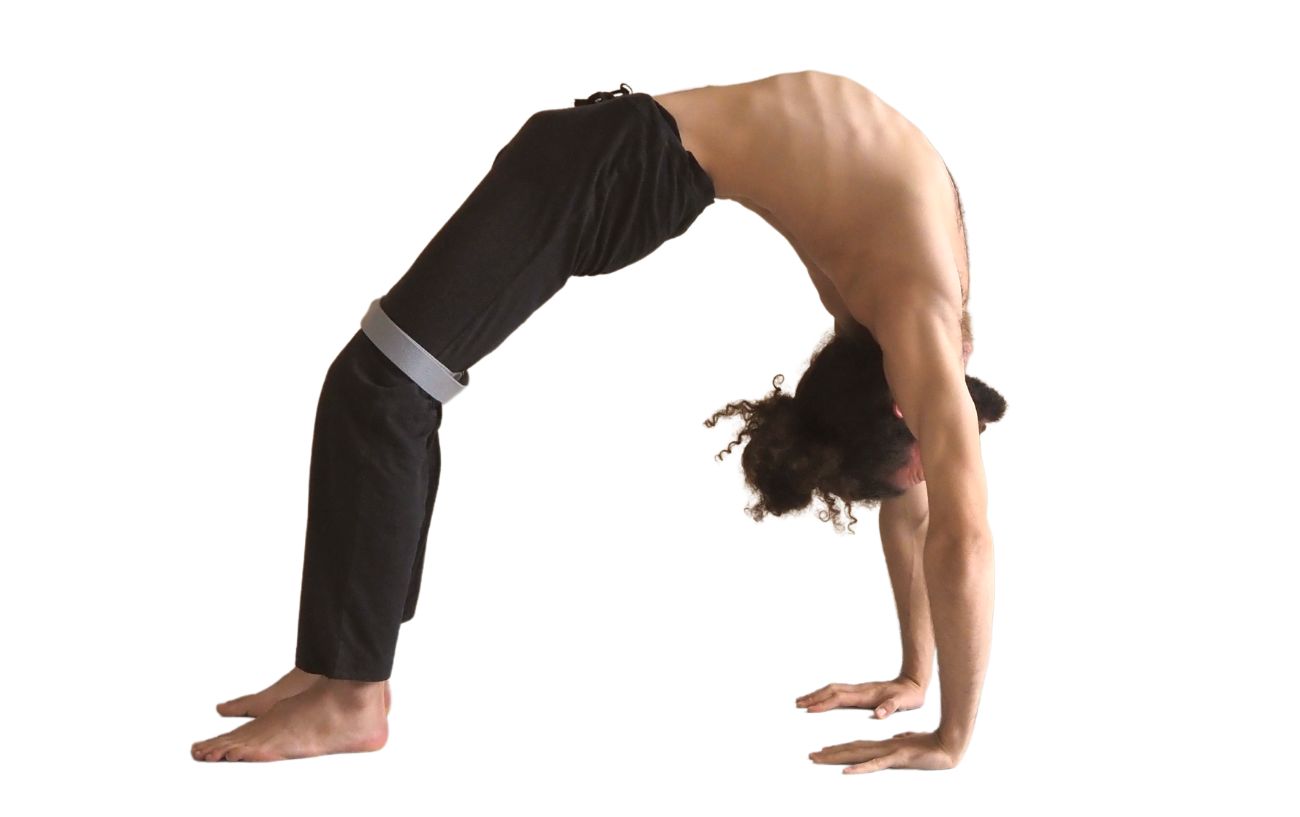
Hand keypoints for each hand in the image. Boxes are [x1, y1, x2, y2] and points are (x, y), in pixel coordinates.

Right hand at [795, 676, 925, 718]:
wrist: (913, 683)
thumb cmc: (908, 696)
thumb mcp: (903, 703)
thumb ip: (890, 708)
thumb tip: (879, 714)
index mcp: (865, 695)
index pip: (839, 699)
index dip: (824, 704)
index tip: (810, 710)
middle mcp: (859, 690)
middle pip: (830, 691)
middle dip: (813, 697)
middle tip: (797, 703)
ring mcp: (858, 689)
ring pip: (832, 689)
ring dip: (816, 694)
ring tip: (802, 700)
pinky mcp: (860, 690)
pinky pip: (837, 691)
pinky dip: (825, 694)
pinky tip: (822, 698)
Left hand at [809, 730, 957, 773]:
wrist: (949, 744)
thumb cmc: (933, 745)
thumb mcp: (911, 743)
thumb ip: (901, 741)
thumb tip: (896, 740)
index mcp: (884, 745)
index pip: (857, 746)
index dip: (840, 748)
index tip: (824, 750)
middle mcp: (882, 747)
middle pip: (851, 750)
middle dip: (830, 753)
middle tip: (811, 756)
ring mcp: (889, 752)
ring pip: (857, 755)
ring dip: (836, 758)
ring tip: (818, 757)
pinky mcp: (897, 758)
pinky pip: (875, 764)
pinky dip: (860, 768)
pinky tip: (846, 771)